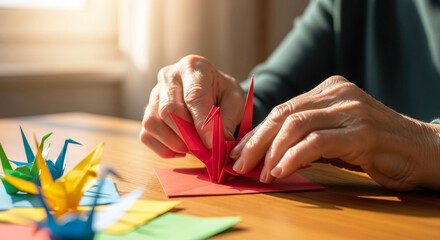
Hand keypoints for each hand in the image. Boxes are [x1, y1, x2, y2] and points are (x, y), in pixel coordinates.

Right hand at [140, 55, 244, 157]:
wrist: (211, 89)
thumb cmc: (222, 93)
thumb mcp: (234, 100)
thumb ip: (228, 119)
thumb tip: (219, 142)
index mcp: (193, 67)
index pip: (194, 96)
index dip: (202, 123)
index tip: (212, 145)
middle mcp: (168, 76)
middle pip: (169, 110)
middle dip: (187, 136)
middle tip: (204, 151)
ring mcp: (153, 93)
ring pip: (153, 123)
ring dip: (174, 143)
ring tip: (194, 148)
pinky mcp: (147, 111)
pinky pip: (147, 134)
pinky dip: (164, 148)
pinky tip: (182, 149)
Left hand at [230, 76, 439, 190]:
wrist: (422, 151)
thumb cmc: (375, 147)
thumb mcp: (336, 135)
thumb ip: (307, 136)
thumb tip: (269, 152)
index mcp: (329, 89)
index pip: (283, 109)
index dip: (258, 132)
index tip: (239, 151)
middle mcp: (338, 94)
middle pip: (284, 114)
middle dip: (257, 142)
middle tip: (240, 163)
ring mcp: (351, 110)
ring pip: (296, 125)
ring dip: (271, 152)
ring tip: (261, 173)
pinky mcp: (362, 132)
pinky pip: (317, 142)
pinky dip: (293, 157)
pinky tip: (281, 171)